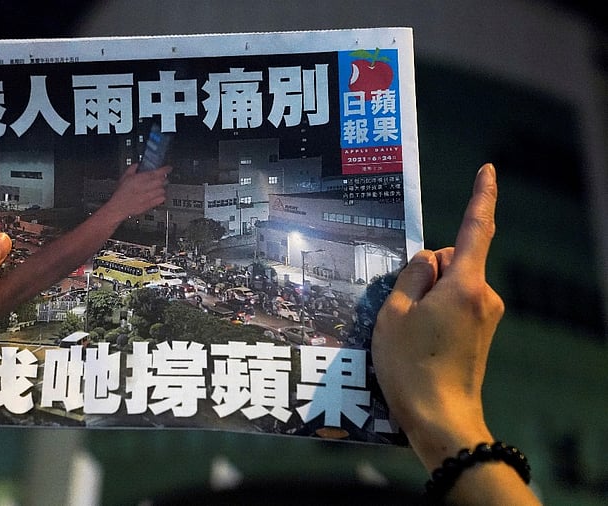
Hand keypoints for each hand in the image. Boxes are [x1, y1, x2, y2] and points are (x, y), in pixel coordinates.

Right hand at [96, 163, 170, 224]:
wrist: (118, 207)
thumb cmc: (121, 194)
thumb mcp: (124, 178)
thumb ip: (131, 169)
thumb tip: (136, 165)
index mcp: (138, 180)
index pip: (155, 173)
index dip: (164, 170)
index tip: (168, 168)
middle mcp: (144, 188)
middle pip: (161, 181)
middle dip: (164, 178)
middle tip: (163, 177)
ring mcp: (147, 197)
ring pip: (162, 190)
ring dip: (163, 187)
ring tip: (160, 186)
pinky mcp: (149, 205)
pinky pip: (160, 200)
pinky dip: (162, 196)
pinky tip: (159, 195)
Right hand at [372, 163, 502, 469]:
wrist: (441, 419)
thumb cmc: (411, 367)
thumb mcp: (394, 314)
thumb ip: (410, 277)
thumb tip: (426, 261)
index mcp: (465, 284)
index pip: (475, 228)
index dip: (481, 195)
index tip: (487, 169)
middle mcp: (484, 296)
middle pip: (454, 259)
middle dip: (427, 269)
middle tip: (400, 305)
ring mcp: (486, 316)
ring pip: (453, 283)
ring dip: (428, 294)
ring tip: (406, 330)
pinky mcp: (482, 333)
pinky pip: (457, 304)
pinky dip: (436, 311)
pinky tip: (418, 339)